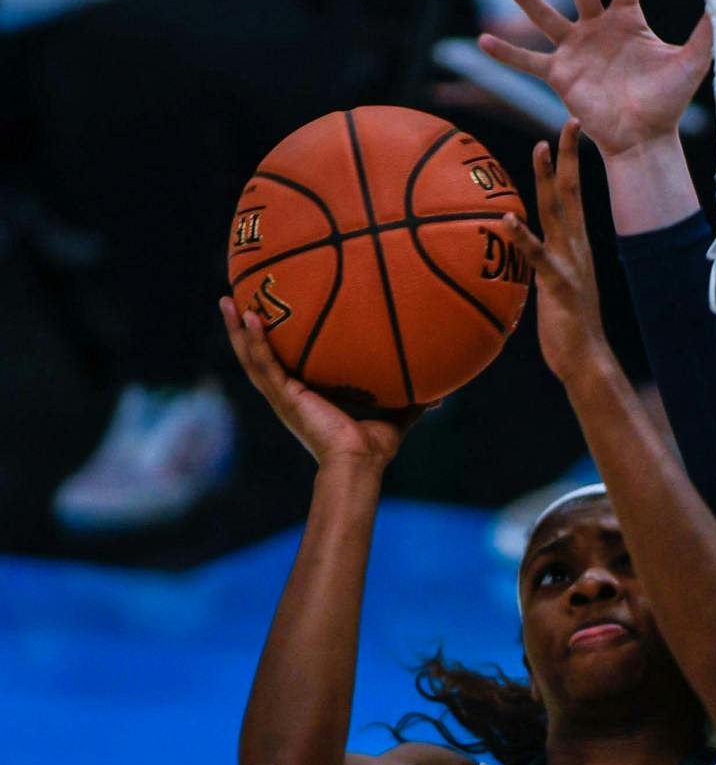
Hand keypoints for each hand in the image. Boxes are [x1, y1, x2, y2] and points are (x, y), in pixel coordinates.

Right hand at [219, 297, 421, 467]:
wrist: (359, 464)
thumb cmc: (373, 450)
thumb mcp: (395, 417)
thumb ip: (412, 403)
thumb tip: (440, 395)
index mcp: (305, 398)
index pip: (284, 364)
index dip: (273, 344)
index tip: (267, 320)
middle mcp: (288, 395)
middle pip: (258, 356)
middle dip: (244, 330)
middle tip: (233, 301)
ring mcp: (282, 396)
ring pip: (251, 357)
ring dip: (237, 329)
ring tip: (226, 300)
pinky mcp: (284, 397)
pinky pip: (264, 363)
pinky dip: (254, 341)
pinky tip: (248, 317)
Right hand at [478, 0, 712, 156]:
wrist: (644, 140)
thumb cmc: (667, 103)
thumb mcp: (690, 65)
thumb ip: (705, 35)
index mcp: (628, 21)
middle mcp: (598, 28)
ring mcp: (576, 50)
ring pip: (546, 18)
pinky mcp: (560, 75)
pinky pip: (529, 62)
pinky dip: (506, 54)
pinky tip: (482, 41)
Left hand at [511, 119, 610, 386]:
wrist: (587, 361)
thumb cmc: (568, 329)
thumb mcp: (554, 286)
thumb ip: (541, 262)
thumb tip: (523, 246)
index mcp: (576, 246)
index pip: (574, 195)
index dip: (569, 163)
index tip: (567, 131)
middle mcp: (577, 248)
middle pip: (571, 193)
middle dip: (568, 156)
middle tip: (566, 122)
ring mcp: (570, 265)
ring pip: (558, 213)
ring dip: (547, 179)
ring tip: (539, 149)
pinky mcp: (559, 286)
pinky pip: (538, 256)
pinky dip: (522, 236)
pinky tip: (506, 219)